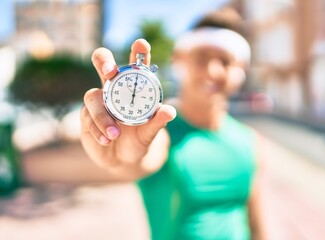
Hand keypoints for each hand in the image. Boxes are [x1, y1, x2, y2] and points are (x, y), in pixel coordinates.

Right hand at [81, 39, 175, 179]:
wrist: (123, 160)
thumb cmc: (139, 140)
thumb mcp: (150, 133)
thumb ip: (158, 122)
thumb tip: (170, 111)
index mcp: (133, 88)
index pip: (135, 65)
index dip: (138, 51)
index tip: (142, 44)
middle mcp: (114, 89)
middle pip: (103, 64)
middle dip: (104, 61)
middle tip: (109, 71)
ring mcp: (98, 102)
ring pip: (92, 95)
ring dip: (102, 115)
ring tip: (115, 133)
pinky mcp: (86, 116)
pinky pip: (87, 116)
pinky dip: (97, 128)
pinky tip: (106, 139)